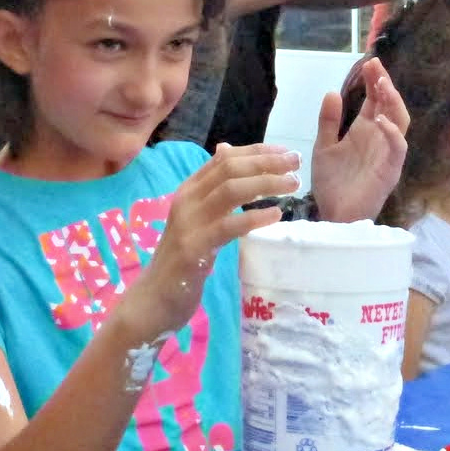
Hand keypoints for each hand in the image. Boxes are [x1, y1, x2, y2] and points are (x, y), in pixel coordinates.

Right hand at [121, 144, 298, 338]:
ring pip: (230, 190)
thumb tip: (226, 151)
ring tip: (292, 184)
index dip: (256, 151)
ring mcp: (189, 223)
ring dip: (265, 183)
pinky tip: (275, 215)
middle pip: (230, 169)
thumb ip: (212, 189)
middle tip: (296, 163)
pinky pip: (228, 226)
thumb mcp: (196, 219)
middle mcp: (186, 200)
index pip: (224, 159)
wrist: (152, 299)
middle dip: (267, 162)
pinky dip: (255, 217)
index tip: (285, 152)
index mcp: (188, 190)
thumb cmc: (181, 261)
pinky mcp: (194, 248)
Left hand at [309, 59, 409, 222]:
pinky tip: (380, 120)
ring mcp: (387, 154)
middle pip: (391, 105)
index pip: (376, 100)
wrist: (332, 216)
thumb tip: (331, 92)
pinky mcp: (390, 170)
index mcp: (366, 131)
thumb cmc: (332, 184)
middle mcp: (380, 139)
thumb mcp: (323, 147)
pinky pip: (398, 148)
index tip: (369, 62)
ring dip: (393, 102)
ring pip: (400, 122)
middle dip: (385, 84)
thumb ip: (328, 122)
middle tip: (376, 66)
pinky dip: (391, 133)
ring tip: (381, 85)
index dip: (374, 81)